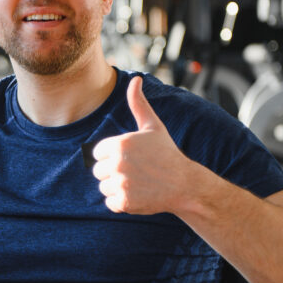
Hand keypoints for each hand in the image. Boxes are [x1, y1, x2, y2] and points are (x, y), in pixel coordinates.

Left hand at [91, 76, 193, 214]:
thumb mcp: (153, 126)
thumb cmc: (166, 154)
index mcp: (119, 143)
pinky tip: (138, 195)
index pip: (98, 153)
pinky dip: (121, 203)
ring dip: (117, 188)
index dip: (113, 157)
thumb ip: (138, 104)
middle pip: (98, 171)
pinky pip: (110, 203)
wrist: (184, 184)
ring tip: (138, 183)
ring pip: (103, 188)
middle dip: (114, 173)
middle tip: (136, 173)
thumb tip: (135, 79)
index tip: (131, 158)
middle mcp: (117, 163)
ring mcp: (120, 183)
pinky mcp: (124, 202)